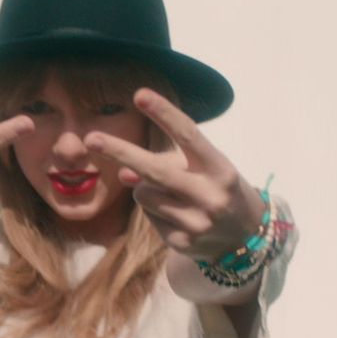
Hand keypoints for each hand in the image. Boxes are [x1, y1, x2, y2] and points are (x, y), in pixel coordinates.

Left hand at [84, 88, 264, 259]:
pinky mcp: (182, 242)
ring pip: (143, 194)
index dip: (164, 113)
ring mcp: (196, 222)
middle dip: (120, 152)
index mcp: (220, 168)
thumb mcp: (205, 169)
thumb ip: (168, 163)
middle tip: (91, 138)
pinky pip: (148, 217)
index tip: (140, 94)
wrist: (246, 237)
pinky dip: (154, 211)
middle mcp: (210, 195)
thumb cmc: (218, 189)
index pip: (189, 135)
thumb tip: (123, 175)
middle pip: (155, 170)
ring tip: (172, 194)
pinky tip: (177, 216)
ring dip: (145, 188)